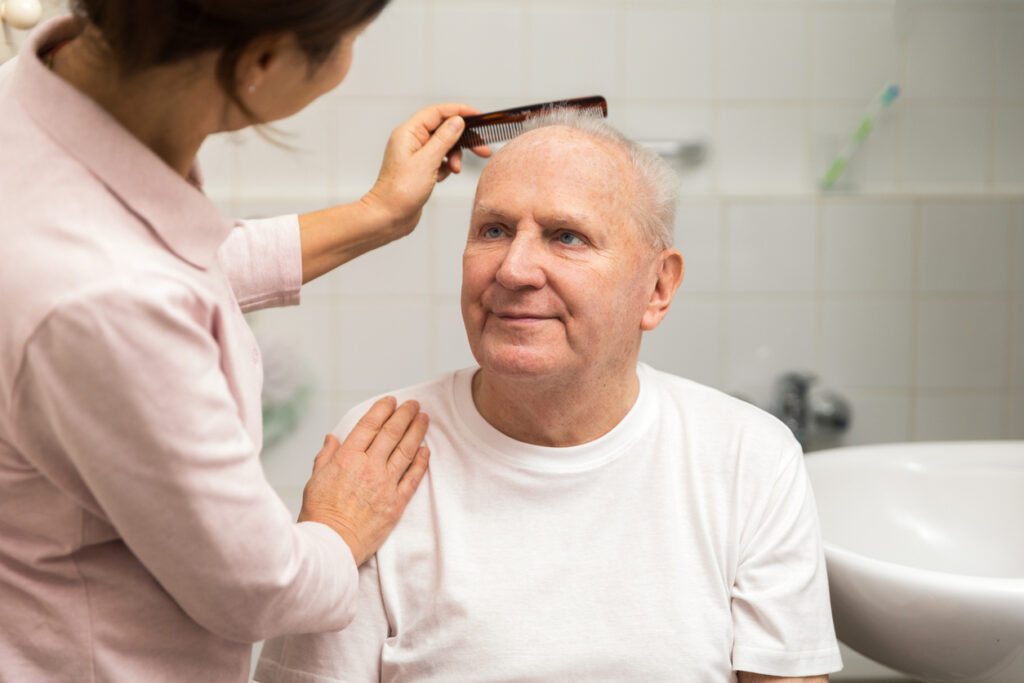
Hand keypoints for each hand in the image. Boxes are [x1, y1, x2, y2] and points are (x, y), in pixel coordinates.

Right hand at [298, 397, 429, 565]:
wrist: (330, 545)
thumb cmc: (319, 514)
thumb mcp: (315, 479)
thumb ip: (326, 456)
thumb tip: (332, 438)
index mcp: (347, 458)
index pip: (369, 425)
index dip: (382, 410)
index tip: (391, 401)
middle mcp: (368, 467)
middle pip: (392, 433)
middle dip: (405, 415)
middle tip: (414, 404)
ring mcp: (385, 484)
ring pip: (406, 451)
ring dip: (417, 431)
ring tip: (424, 418)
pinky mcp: (396, 503)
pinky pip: (413, 478)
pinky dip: (421, 462)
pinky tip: (426, 450)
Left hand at [362, 102, 491, 240]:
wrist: (388, 217)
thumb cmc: (401, 191)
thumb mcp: (427, 162)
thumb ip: (444, 139)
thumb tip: (457, 121)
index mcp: (408, 133)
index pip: (437, 112)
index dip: (459, 111)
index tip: (478, 115)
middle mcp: (411, 141)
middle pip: (443, 129)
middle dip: (463, 139)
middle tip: (482, 149)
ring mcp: (415, 155)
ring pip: (444, 146)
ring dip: (454, 157)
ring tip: (455, 170)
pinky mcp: (419, 169)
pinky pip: (440, 161)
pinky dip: (446, 167)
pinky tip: (442, 178)